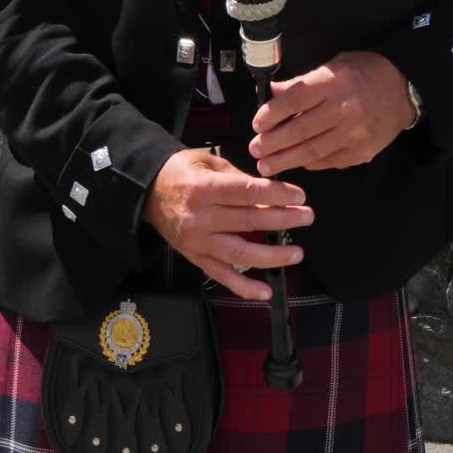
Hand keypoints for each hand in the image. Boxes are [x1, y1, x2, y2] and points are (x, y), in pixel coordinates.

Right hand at [143, 149, 311, 299]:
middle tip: (307, 218)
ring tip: (296, 253)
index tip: (299, 196)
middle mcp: (201, 217)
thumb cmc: (178, 173)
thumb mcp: (206, 161)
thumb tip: (268, 191)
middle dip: (283, 220)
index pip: (248, 193)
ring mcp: (198, 241)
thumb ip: (237, 176)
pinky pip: (222, 275)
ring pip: (240, 254)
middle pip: (249, 221)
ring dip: (272, 256)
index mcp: (205, 188)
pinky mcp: (195, 257)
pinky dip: (243, 287)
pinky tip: (265, 291)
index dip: (277, 195)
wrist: (145, 191)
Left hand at [249, 51, 415, 175]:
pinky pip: (329, 161)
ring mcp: (355, 133)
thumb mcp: (332, 66)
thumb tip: (271, 92)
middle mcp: (345, 108)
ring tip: (266, 165)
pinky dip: (310, 163)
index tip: (256, 124)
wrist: (404, 89)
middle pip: (301, 129)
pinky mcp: (363, 151)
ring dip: (285, 160)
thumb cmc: (363, 73)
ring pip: (313, 150)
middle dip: (273, 143)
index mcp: (334, 82)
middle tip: (255, 150)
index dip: (272, 114)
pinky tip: (295, 163)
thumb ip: (302, 82)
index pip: (296, 100)